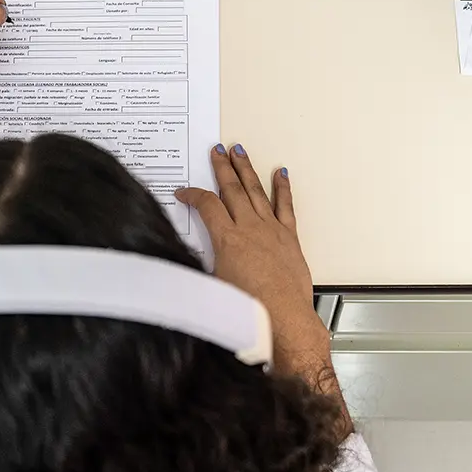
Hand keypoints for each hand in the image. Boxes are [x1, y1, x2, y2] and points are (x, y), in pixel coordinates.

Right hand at [175, 145, 332, 377]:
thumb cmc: (248, 311)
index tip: (183, 192)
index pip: (206, 206)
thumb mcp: (211, 288)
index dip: (192, 195)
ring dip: (247, 170)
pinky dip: (282, 188)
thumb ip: (197, 268)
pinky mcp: (289, 238)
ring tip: (240, 151)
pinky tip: (281, 174)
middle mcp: (250, 229)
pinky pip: (285, 206)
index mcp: (227, 239)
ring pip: (256, 191)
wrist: (283, 321)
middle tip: (216, 150)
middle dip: (222, 168)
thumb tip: (182, 262)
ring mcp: (271, 230)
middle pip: (232, 189)